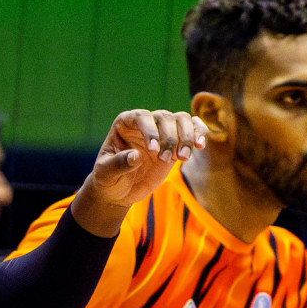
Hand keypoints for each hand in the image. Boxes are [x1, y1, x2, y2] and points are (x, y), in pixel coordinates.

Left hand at [70, 110, 206, 235]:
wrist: (119, 191)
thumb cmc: (108, 179)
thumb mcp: (106, 173)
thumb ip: (118, 164)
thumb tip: (136, 156)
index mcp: (125, 123)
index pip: (141, 117)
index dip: (150, 131)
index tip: (153, 150)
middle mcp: (145, 123)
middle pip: (164, 117)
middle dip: (169, 138)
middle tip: (166, 160)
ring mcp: (162, 131)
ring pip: (182, 119)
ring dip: (186, 137)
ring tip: (183, 158)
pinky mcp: (176, 142)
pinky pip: (193, 129)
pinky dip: (200, 133)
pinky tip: (200, 146)